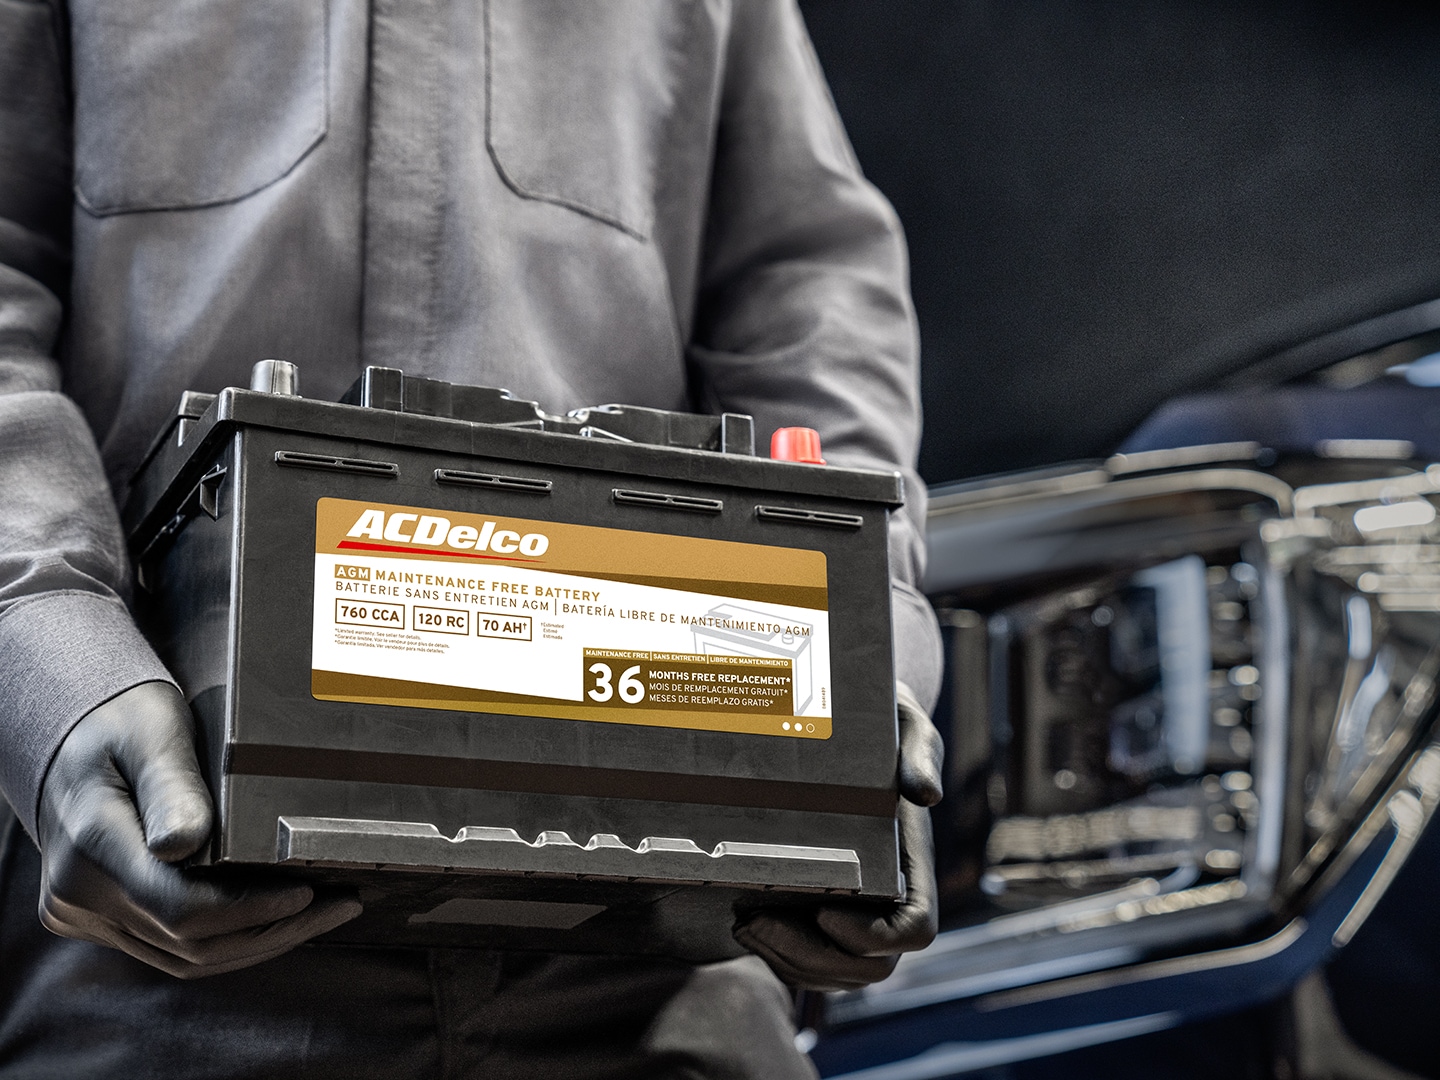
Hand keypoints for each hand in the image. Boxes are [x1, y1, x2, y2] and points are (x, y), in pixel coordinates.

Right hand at [36, 681, 361, 977]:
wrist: (72, 738)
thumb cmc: (122, 723)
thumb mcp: (151, 733)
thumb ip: (170, 786)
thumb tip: (184, 844)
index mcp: (93, 846)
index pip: (180, 907)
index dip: (251, 909)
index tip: (307, 892)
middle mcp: (78, 893)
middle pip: (188, 941)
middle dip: (273, 929)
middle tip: (341, 903)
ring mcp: (83, 914)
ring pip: (181, 956)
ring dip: (258, 942)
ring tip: (322, 914)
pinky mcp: (97, 920)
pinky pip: (168, 949)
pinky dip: (227, 939)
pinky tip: (276, 920)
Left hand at [734, 683, 943, 990]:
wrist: (856, 715)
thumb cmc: (884, 719)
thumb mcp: (905, 723)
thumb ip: (918, 753)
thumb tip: (925, 793)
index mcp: (914, 862)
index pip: (913, 929)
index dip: (871, 937)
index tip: (823, 912)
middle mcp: (891, 895)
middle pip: (871, 966)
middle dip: (812, 957)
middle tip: (756, 922)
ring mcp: (859, 909)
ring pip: (838, 972)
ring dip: (790, 961)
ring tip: (744, 925)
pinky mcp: (824, 907)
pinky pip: (811, 958)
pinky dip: (780, 955)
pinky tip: (745, 924)